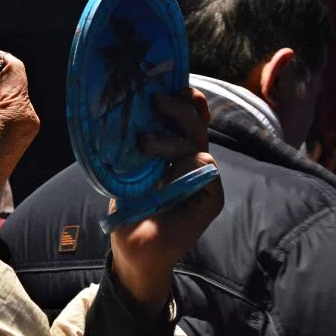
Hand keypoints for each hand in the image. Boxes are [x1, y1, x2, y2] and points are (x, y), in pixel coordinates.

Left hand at [110, 88, 223, 317]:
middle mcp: (194, 163)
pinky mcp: (211, 198)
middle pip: (197, 125)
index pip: (193, 118)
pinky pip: (205, 169)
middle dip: (179, 108)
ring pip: (198, 145)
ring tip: (143, 145)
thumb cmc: (130, 210)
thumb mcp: (127, 171)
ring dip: (169, 140)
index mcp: (177, 153)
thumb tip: (124, 110)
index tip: (172, 85)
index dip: (188, 100)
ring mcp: (206, 181)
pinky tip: (163, 175)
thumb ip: (134, 145)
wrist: (134, 250)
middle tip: (155, 100)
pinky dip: (184, 165)